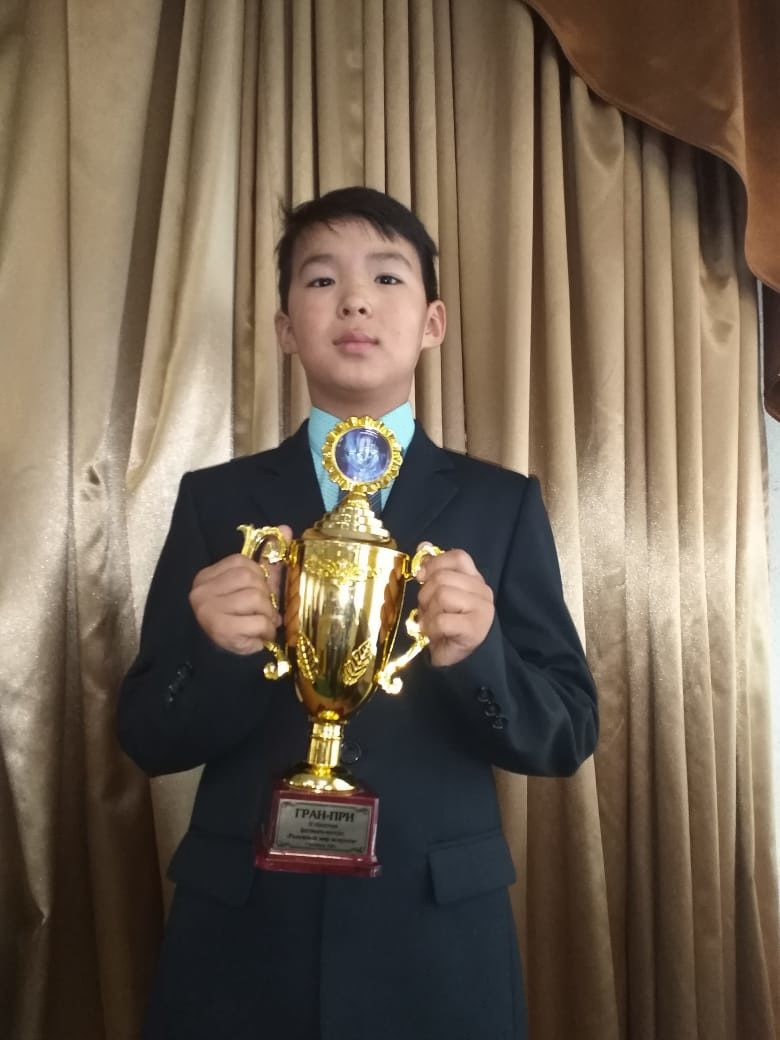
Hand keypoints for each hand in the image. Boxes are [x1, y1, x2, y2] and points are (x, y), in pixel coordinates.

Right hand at [189, 525, 291, 654]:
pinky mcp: (219, 628)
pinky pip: (256, 620)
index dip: (260, 577)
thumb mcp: (253, 589)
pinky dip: (266, 629)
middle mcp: (202, 590)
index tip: (261, 593)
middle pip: (250, 579)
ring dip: (267, 615)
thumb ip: (269, 562)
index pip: (242, 562)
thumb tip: (286, 529)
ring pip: (255, 598)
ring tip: (264, 624)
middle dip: (266, 597)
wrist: (222, 658)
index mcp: (208, 576)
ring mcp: (208, 608)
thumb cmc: (240, 619)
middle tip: (266, 612)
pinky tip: (261, 636)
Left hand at [414, 544, 494, 666]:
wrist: (460, 660)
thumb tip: (422, 546)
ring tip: (431, 622)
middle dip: (426, 595)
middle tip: (427, 610)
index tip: (422, 577)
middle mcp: (482, 590)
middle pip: (443, 578)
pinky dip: (431, 627)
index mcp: (474, 579)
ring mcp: (482, 609)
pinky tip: (432, 633)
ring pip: (443, 595)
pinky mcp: (475, 629)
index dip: (435, 563)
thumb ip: (434, 571)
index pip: (458, 557)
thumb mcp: (438, 595)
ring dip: (429, 612)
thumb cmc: (448, 625)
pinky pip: (443, 620)